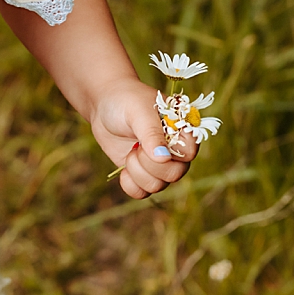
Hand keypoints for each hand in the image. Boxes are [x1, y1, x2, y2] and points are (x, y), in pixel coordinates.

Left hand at [89, 77, 197, 198]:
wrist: (103, 105)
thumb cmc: (125, 101)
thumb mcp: (138, 112)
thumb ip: (151, 133)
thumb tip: (163, 158)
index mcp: (183, 131)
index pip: (189, 153)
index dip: (170, 153)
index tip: (149, 140)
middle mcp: (175, 151)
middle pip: (174, 174)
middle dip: (149, 163)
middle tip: (136, 145)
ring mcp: (159, 164)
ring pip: (158, 186)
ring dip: (137, 171)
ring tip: (131, 151)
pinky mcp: (141, 173)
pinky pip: (142, 193)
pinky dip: (130, 185)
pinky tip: (124, 169)